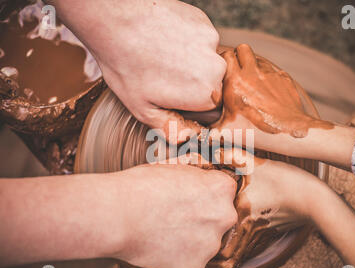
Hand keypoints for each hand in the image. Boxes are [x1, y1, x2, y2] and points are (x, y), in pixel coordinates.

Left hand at [50, 0, 225, 141]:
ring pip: (208, 64)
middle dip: (194, 87)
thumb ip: (170, 128)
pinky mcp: (204, 23)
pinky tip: (167, 42)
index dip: (192, 110)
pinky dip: (189, 44)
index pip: (212, 112)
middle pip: (213, 87)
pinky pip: (202, 42)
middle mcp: (216, 68)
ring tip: (164, 59)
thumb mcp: (142, 108)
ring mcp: (211, 42)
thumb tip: (188, 139)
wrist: (116, 19)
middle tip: (165, 78)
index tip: (173, 101)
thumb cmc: (126, 65)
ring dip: (192, 65)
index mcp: (206, 94)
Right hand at [111, 164, 237, 267]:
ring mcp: (210, 245)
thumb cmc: (141, 186)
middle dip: (203, 218)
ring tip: (163, 231)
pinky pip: (191, 262)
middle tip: (176, 216)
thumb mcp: (175, 168)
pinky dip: (178, 258)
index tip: (189, 197)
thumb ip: (198, 178)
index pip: (224, 192)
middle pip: (219, 218)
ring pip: (206, 243)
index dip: (205, 194)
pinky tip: (159, 246)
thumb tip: (203, 182)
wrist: (117, 214)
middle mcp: (224, 217)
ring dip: (191, 239)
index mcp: (221, 189)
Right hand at [213, 44, 330, 138]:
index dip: (223, 60)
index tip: (222, 69)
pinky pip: (272, 68)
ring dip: (252, 64)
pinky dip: (267, 74)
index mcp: (235, 83)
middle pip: (242, 49)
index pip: (226, 56)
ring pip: (257, 57)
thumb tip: (196, 134)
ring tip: (250, 79)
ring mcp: (269, 74)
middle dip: (237, 56)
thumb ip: (208, 131)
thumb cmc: (256, 133)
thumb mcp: (226, 133)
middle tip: (235, 69)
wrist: (288, 131)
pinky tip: (266, 89)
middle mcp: (252, 73)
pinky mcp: (283, 78)